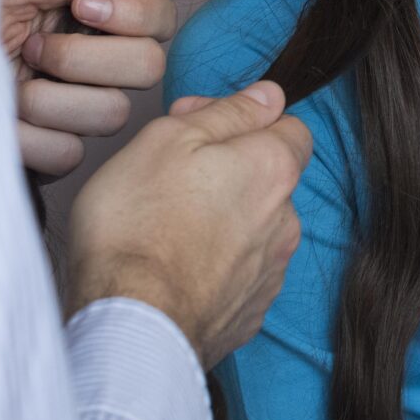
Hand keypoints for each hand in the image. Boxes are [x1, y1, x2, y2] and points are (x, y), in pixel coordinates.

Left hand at [0, 0, 180, 177]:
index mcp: (90, 18)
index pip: (159, 18)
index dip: (132, 13)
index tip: (80, 5)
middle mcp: (92, 66)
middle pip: (147, 67)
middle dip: (84, 55)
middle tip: (32, 45)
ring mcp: (72, 112)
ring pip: (111, 113)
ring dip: (50, 96)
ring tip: (7, 85)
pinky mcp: (49, 153)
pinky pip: (68, 152)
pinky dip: (28, 135)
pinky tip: (0, 120)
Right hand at [63, 81, 314, 368]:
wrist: (130, 323)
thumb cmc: (138, 224)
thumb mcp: (171, 138)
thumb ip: (229, 112)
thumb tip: (270, 96)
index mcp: (274, 170)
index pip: (289, 128)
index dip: (242, 120)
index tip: (195, 128)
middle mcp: (286, 222)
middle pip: (268, 181)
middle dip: (229, 173)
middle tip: (168, 177)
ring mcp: (270, 274)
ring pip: (254, 231)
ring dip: (221, 223)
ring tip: (164, 230)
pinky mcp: (248, 316)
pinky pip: (237, 277)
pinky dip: (213, 268)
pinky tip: (172, 270)